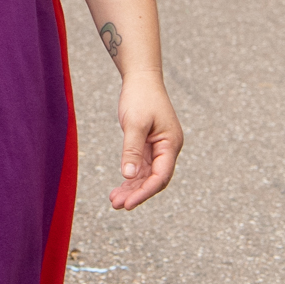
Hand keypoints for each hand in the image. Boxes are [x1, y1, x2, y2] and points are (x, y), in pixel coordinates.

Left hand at [108, 71, 182, 210]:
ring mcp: (159, 148)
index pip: (161, 176)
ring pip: (147, 175)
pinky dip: (131, 178)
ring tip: (114, 200)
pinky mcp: (149, 146)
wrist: (141, 78)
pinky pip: (141, 168)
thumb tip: (128, 176)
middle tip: (117, 205)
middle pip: (155, 179)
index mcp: (171, 143)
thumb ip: (132, 150)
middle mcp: (168, 148)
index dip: (145, 192)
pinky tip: (119, 188)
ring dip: (132, 188)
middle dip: (137, 193)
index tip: (128, 204)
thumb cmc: (140, 97)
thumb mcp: (134, 123)